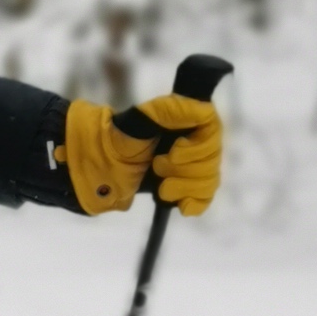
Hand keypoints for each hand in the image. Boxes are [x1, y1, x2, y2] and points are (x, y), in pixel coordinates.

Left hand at [60, 91, 222, 219]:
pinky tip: (182, 206)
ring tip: (162, 188)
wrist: (103, 168)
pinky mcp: (187, 187)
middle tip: (157, 167)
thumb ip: (170, 111)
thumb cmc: (119, 140)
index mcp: (187, 120)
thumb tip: (203, 109)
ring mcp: (192, 165)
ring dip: (185, 187)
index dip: (198, 148)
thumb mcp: (140, 120)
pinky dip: (195, 203)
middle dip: (185, 170)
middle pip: (212, 160)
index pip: (213, 131)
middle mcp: (194, 140)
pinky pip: (205, 196)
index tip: (174, 153)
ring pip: (210, 179)